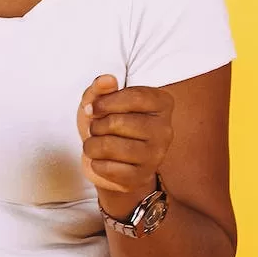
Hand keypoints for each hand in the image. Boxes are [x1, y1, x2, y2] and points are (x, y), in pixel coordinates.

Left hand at [76, 74, 173, 215]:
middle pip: (118, 122)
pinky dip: (96, 164)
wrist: (109, 161)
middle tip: (96, 129)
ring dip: (91, 146)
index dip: (106, 102)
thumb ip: (101, 88)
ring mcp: (156, 155)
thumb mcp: (101, 102)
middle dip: (97, 126)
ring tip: (94, 145)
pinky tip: (102, 161)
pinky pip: (108, 168)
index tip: (93, 108)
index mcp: (162, 104)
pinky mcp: (142, 176)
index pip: (134, 97)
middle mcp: (165, 130)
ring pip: (110, 146)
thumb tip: (107, 80)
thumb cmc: (108, 125)